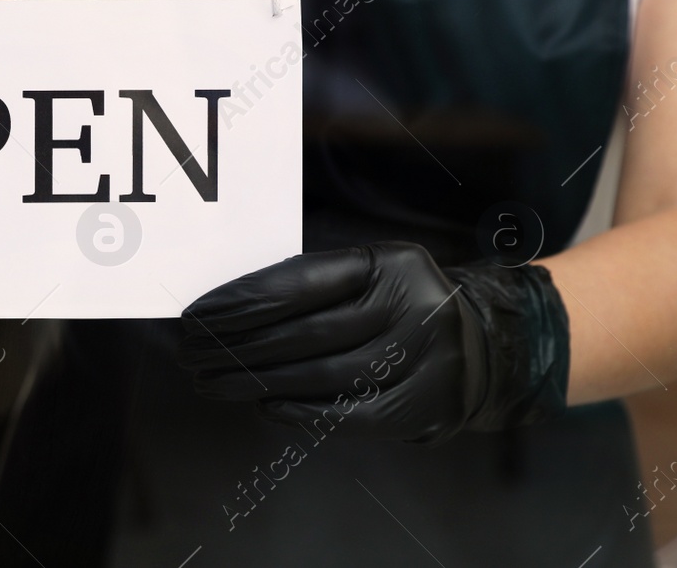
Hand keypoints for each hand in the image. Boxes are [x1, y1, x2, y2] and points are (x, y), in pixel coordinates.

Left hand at [173, 242, 570, 443]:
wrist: (482, 341)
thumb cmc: (397, 302)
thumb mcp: (366, 274)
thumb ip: (310, 284)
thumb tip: (227, 309)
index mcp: (389, 263)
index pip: (300, 283)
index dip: (242, 302)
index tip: (197, 316)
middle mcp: (413, 307)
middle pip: (307, 332)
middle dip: (239, 346)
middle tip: (193, 354)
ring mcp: (426, 359)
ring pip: (325, 375)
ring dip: (260, 382)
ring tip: (215, 382)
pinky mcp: (427, 403)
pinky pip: (353, 413)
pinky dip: (303, 411)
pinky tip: (266, 405)